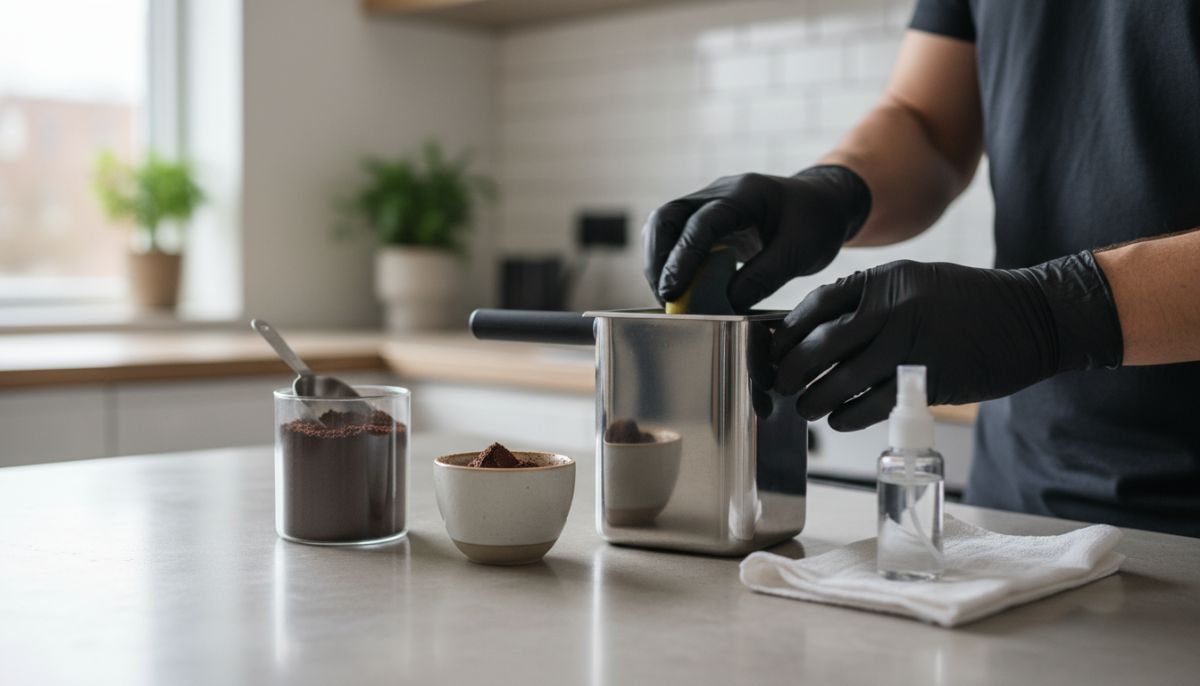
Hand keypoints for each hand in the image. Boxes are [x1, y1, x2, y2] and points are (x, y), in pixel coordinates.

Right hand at [642, 166, 870, 309]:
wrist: (822, 203)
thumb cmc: (816, 222)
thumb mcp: (800, 252)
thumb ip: (763, 277)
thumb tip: (725, 305)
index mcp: (745, 194)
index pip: (701, 223)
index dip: (683, 258)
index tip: (674, 292)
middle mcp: (718, 193)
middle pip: (666, 217)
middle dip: (658, 259)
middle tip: (665, 297)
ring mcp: (707, 204)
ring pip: (663, 227)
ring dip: (659, 262)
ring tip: (670, 297)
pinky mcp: (705, 222)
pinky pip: (675, 238)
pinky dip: (671, 263)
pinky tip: (681, 288)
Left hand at [772, 253, 1123, 430]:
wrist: (1034, 317)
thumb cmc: (969, 303)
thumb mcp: (916, 282)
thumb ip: (871, 301)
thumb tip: (819, 331)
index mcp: (885, 280)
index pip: (818, 304)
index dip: (789, 331)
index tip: (776, 349)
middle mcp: (893, 308)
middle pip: (821, 344)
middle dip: (792, 370)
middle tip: (782, 385)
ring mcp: (911, 344)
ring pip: (842, 380)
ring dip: (815, 400)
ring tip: (806, 409)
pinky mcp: (930, 381)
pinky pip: (874, 404)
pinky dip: (847, 416)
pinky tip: (839, 420)